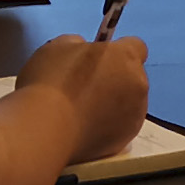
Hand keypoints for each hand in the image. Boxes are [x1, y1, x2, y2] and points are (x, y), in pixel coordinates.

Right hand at [13, 33, 151, 162]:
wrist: (46, 128)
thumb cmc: (51, 82)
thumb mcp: (58, 47)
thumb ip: (78, 44)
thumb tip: (82, 51)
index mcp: (127, 57)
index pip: (136, 46)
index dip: (117, 50)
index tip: (97, 58)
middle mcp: (138, 85)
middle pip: (133, 76)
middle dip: (115, 78)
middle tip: (85, 86)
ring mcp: (135, 115)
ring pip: (129, 103)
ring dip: (113, 103)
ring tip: (82, 110)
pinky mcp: (125, 140)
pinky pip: (119, 127)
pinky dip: (106, 126)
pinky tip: (82, 128)